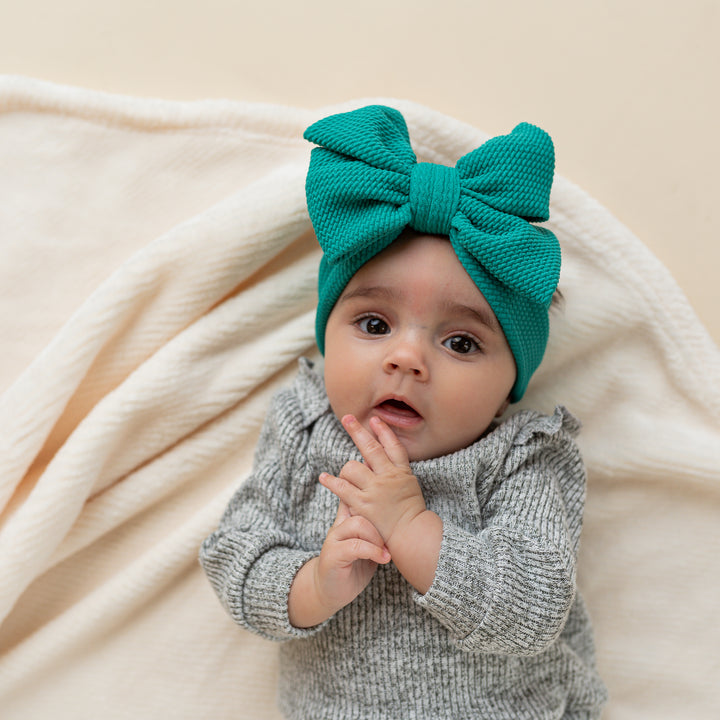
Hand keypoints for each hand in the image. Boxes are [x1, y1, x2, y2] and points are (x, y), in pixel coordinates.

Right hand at [288, 499, 389, 627]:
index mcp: (346, 521)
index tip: (390, 502)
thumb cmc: (352, 567)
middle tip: (389, 542)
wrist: (328, 591)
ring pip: (357, 524)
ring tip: (386, 551)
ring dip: (376, 538)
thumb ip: (374, 533)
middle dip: (379, 524)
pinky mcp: (332, 555)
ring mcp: (333, 540)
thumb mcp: (367, 547)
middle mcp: (338, 527)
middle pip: (360, 508)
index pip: (355, 498)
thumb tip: (397, 519)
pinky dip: (372, 551)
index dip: (369, 497)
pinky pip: (355, 546)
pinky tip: (382, 559)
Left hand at [320, 415, 426, 546]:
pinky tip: (323, 478)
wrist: (412, 535)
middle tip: (347, 418)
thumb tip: (375, 459)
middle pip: (371, 448)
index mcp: (402, 472)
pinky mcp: (363, 504)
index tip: (375, 419)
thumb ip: (394, 473)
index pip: (393, 446)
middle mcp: (388, 477)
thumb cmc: (410, 514)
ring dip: (347, 470)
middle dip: (358, 431)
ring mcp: (375, 490)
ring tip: (345, 475)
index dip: (384, 431)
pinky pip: (342, 488)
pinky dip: (331, 482)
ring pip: (352, 468)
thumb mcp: (409, 487)